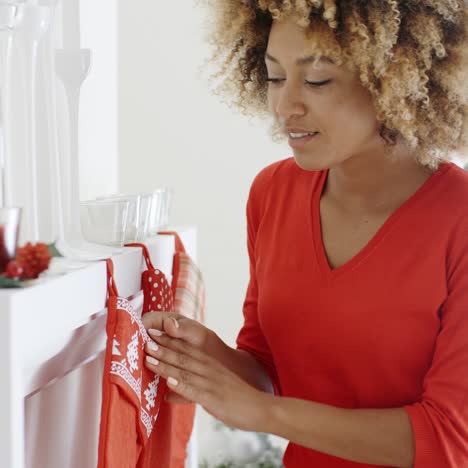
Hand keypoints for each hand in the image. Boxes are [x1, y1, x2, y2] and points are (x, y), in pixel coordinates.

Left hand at [143, 315, 269, 431]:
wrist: (261, 408)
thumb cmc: (237, 400)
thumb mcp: (212, 391)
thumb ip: (190, 389)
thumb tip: (168, 393)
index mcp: (209, 365)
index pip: (185, 349)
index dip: (168, 341)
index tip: (152, 333)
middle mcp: (208, 369)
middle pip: (182, 355)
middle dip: (162, 347)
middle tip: (144, 338)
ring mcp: (210, 382)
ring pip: (185, 370)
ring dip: (166, 363)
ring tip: (149, 357)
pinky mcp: (213, 397)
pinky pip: (195, 390)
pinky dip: (181, 385)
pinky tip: (169, 382)